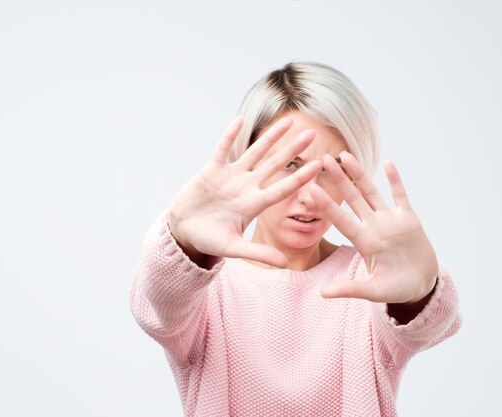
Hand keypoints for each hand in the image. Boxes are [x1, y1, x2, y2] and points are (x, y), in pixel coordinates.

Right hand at [168, 116, 321, 267]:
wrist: (183, 232)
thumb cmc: (209, 241)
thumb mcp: (233, 248)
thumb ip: (258, 253)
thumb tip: (284, 264)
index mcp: (254, 204)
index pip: (283, 188)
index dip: (300, 177)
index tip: (319, 165)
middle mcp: (246, 187)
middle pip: (275, 164)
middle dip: (293, 149)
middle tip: (312, 134)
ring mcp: (230, 177)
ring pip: (255, 152)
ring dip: (270, 137)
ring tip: (288, 121)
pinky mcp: (211, 170)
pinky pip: (222, 148)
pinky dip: (230, 135)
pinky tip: (241, 119)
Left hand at [309, 152, 438, 303]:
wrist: (421, 285)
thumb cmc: (395, 289)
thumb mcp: (373, 291)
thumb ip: (350, 289)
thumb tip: (322, 294)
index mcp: (363, 242)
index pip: (341, 220)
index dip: (327, 205)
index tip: (311, 190)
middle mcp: (373, 227)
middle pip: (352, 199)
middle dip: (338, 180)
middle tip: (323, 160)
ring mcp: (390, 220)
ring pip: (372, 192)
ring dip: (360, 174)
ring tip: (346, 155)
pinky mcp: (409, 218)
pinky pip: (400, 195)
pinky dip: (395, 180)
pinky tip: (389, 162)